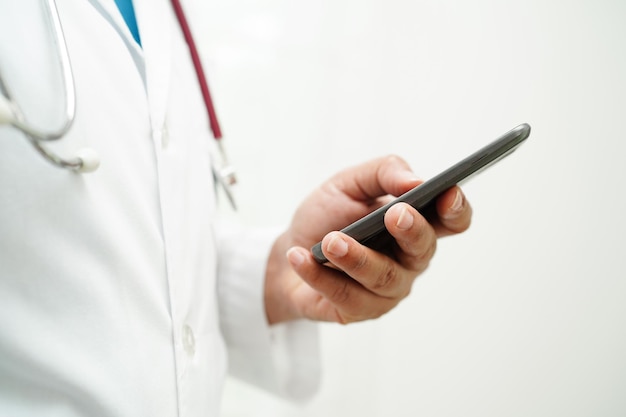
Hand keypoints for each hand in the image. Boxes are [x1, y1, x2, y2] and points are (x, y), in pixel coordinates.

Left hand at [264, 155, 471, 324]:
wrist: (287, 250)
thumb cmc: (327, 216)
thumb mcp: (349, 183)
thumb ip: (384, 173)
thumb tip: (415, 180)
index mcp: (414, 224)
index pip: (452, 220)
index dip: (456, 209)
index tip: (447, 193)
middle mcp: (408, 260)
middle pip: (423, 250)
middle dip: (411, 231)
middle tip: (392, 215)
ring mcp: (387, 289)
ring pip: (383, 278)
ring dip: (356, 258)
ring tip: (329, 242)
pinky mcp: (358, 311)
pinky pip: (344, 296)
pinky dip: (319, 275)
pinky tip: (301, 258)